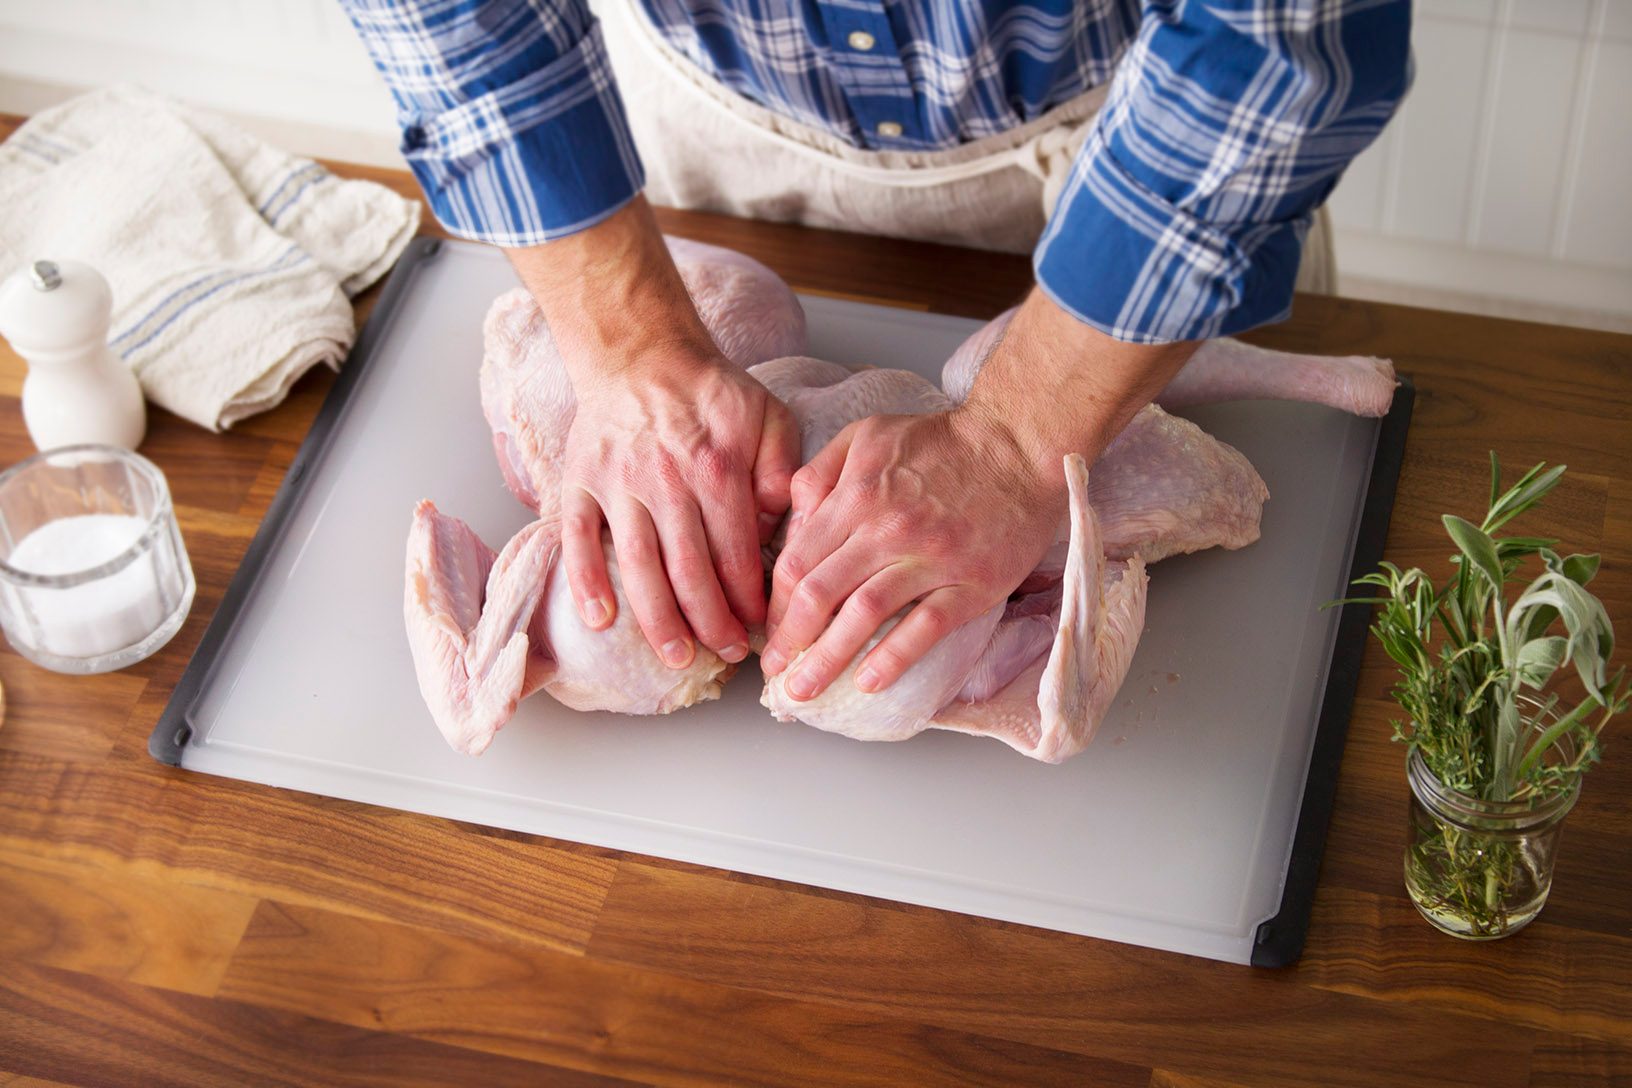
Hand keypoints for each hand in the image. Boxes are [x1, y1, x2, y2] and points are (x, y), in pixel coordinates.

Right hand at [563, 355, 796, 666]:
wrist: (638, 351)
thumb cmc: (708, 389)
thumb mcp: (767, 414)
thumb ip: (782, 467)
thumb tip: (776, 521)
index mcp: (717, 470)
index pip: (736, 554)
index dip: (749, 600)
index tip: (761, 629)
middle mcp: (667, 482)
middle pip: (690, 571)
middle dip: (712, 623)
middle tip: (728, 655)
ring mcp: (619, 484)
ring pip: (639, 565)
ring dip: (658, 618)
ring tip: (676, 655)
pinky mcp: (581, 482)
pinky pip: (577, 539)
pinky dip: (586, 581)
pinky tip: (601, 620)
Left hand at [760, 285, 1196, 698]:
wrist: (1017, 444)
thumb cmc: (940, 444)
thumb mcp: (867, 436)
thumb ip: (821, 473)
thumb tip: (789, 519)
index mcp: (855, 496)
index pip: (797, 562)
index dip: (775, 605)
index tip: (769, 633)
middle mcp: (885, 529)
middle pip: (820, 593)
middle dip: (789, 640)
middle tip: (775, 673)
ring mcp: (930, 558)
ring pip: (863, 615)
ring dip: (827, 659)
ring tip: (804, 690)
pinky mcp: (970, 583)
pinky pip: (924, 628)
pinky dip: (892, 658)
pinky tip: (868, 683)